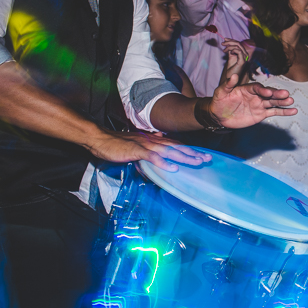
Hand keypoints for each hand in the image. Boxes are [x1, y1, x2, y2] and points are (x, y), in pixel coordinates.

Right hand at [86, 130, 210, 171]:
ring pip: (169, 151)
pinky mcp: (136, 151)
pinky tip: (173, 168)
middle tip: (207, 159)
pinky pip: (152, 157)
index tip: (202, 155)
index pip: (175, 145)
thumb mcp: (136, 149)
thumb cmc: (117, 145)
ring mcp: (145, 145)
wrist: (100, 139)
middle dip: (193, 153)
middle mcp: (153, 141)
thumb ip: (148, 153)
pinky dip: (163, 163)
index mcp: (154, 140)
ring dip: (184, 157)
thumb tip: (157, 160)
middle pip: (177, 147)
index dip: (189, 150)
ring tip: (196, 162)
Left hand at [208, 73, 297, 128]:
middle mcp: (256, 95)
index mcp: (248, 89)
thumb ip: (228, 84)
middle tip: (286, 94)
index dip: (263, 90)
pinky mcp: (261, 114)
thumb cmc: (219, 101)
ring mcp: (260, 105)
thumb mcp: (220, 92)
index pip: (257, 88)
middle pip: (268, 94)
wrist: (219, 116)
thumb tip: (233, 76)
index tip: (268, 93)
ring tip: (291, 101)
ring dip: (282, 102)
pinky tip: (293, 110)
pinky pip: (274, 112)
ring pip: (273, 102)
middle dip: (277, 94)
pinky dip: (284, 112)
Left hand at [219, 39, 253, 87]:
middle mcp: (245, 55)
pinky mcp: (242, 62)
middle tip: (222, 43)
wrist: (230, 79)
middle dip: (230, 42)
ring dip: (229, 46)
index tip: (224, 39)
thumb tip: (227, 44)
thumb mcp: (230, 57)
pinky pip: (239, 52)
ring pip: (238, 46)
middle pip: (239, 43)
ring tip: (224, 49)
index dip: (232, 40)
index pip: (239, 43)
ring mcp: (244, 58)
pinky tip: (228, 52)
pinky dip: (233, 50)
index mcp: (242, 54)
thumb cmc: (231, 70)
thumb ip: (230, 51)